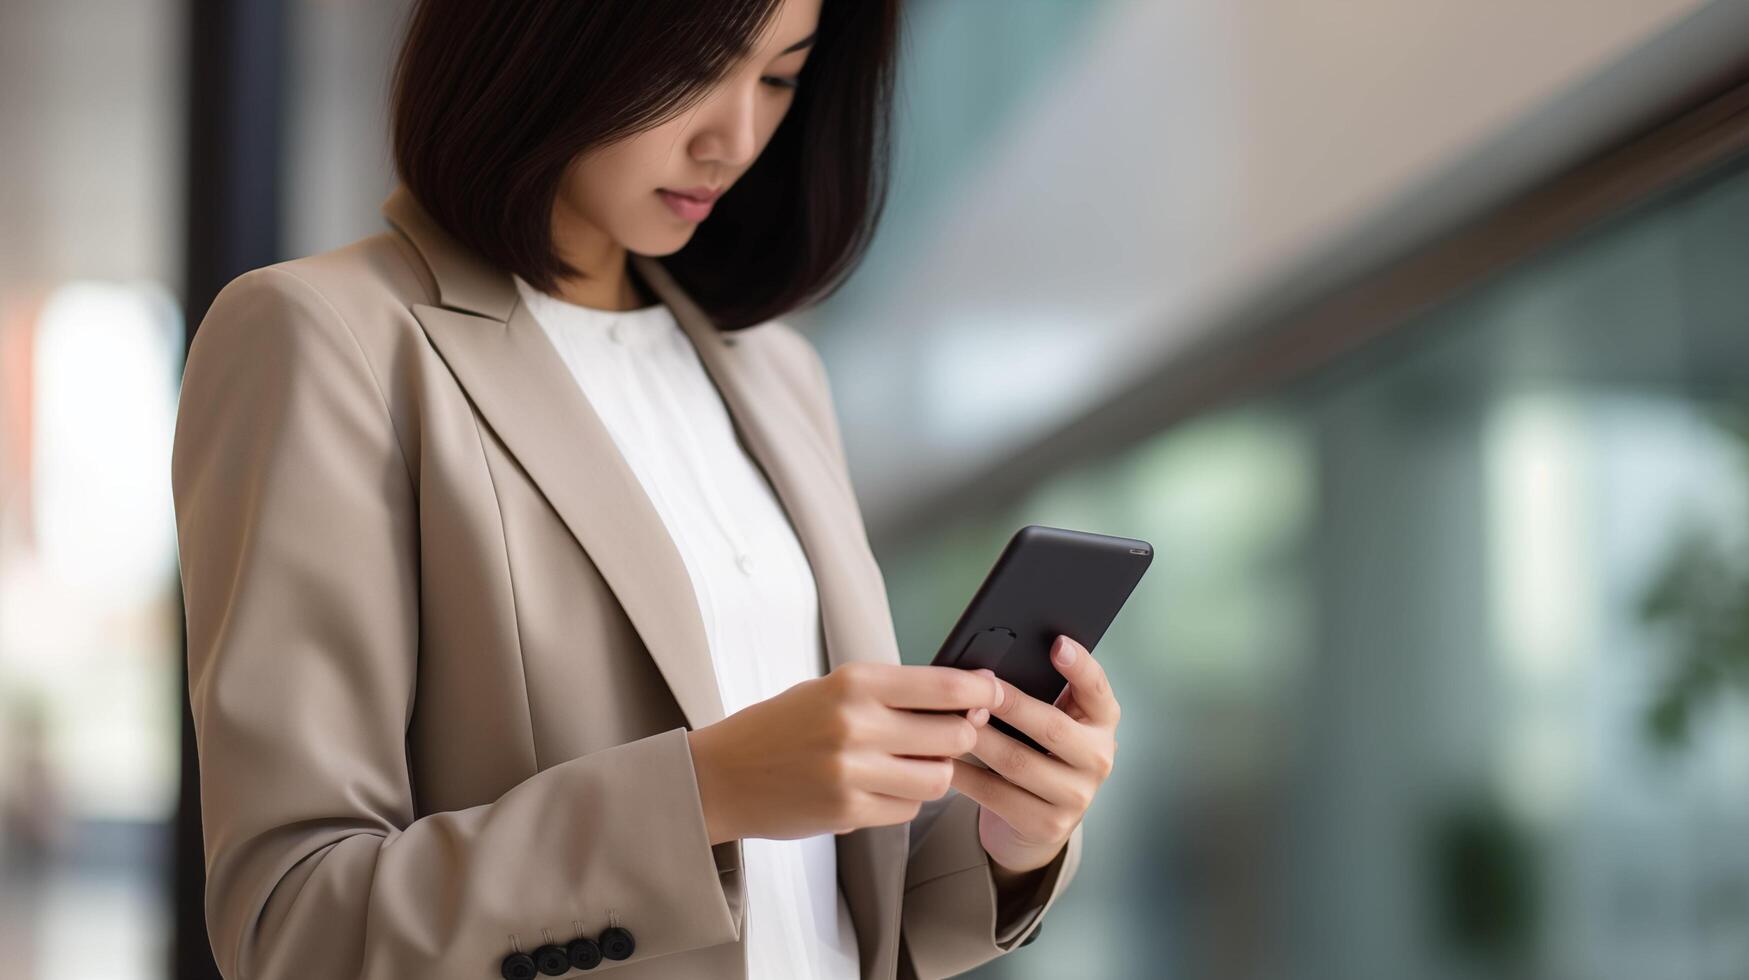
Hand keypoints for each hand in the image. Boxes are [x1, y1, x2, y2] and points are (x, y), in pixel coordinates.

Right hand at [685, 661, 1004, 843]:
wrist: (723, 775)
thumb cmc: (783, 726)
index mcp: (855, 682)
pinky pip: (909, 808)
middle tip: (947, 736)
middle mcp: (856, 723)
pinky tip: (877, 788)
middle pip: (954, 734)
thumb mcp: (834, 690)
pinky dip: (904, 800)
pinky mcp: (849, 811)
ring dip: (934, 773)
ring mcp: (853, 771)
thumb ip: (896, 694)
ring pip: (939, 777)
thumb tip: (970, 697)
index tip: (992, 694)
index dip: (980, 691)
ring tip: (907, 764)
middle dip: (961, 737)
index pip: (944, 685)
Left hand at [948, 635, 1116, 875]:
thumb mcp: (1048, 721)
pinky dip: (965, 775)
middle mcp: (1098, 759)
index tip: (1057, 643)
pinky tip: (942, 759)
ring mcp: (1076, 796)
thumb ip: (1036, 693)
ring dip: (978, 739)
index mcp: (1101, 722)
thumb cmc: (1038, 752)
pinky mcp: (1047, 825)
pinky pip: (996, 794)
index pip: (1096, 689)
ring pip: (1018, 763)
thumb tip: (988, 669)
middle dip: (1009, 704)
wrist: (1039, 820)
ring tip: (950, 721)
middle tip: (976, 688)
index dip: (1080, 666)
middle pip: (1052, 728)